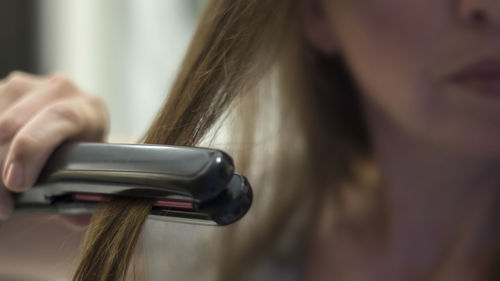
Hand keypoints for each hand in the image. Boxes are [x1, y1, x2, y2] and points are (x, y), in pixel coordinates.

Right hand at [0, 71, 108, 220]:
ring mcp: (23, 86)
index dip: (32, 150)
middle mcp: (56, 90)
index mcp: (87, 108)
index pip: (58, 119)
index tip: (16, 183)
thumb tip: (81, 219)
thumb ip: (81, 194)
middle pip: (12, 125)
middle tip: (1, 207)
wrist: (72, 127)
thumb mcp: (87, 169)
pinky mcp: (0, 91)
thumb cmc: (79, 153)